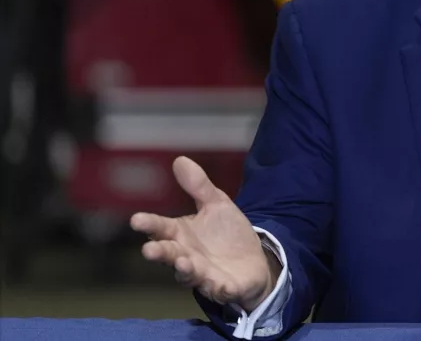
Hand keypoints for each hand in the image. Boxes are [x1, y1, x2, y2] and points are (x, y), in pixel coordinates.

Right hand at [130, 156, 278, 310]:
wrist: (254, 261)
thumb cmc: (227, 234)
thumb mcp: (217, 204)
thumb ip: (198, 186)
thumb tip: (180, 160)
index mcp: (182, 234)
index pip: (161, 228)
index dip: (150, 224)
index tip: (136, 220)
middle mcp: (187, 256)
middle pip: (169, 255)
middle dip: (159, 252)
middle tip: (149, 250)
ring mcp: (203, 274)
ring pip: (189, 275)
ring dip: (185, 270)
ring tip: (183, 262)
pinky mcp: (223, 288)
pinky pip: (220, 290)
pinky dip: (220, 289)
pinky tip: (221, 286)